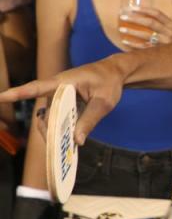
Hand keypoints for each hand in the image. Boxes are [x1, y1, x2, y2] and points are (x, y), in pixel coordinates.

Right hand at [0, 58, 125, 144]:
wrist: (115, 73)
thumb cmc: (109, 82)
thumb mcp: (104, 102)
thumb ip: (90, 120)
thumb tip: (76, 141)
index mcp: (64, 82)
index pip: (37, 88)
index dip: (18, 93)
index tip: (1, 97)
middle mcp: (57, 89)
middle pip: (45, 113)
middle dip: (48, 130)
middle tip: (57, 146)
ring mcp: (59, 97)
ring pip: (49, 118)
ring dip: (54, 132)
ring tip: (64, 146)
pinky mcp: (63, 103)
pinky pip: (57, 118)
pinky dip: (60, 129)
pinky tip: (67, 140)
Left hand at [118, 7, 171, 48]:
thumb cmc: (171, 42)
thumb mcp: (169, 31)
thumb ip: (159, 24)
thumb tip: (138, 15)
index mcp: (171, 25)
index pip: (157, 14)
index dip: (144, 9)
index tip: (132, 8)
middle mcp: (169, 33)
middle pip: (150, 22)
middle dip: (135, 18)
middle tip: (123, 16)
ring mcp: (165, 44)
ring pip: (146, 35)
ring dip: (132, 31)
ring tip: (121, 29)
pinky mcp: (160, 53)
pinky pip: (144, 47)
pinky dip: (133, 44)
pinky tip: (125, 41)